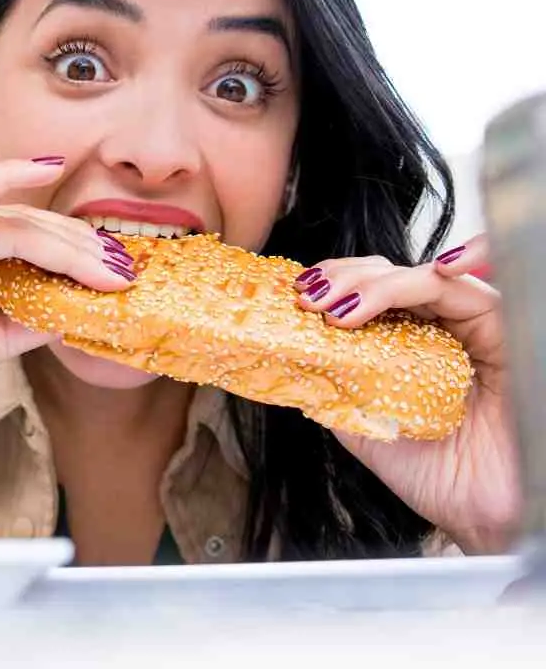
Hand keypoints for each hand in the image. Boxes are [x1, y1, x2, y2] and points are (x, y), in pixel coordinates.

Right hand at [0, 158, 135, 447]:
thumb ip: (28, 316)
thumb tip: (78, 305)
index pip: (20, 235)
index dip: (71, 250)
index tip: (117, 271)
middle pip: (22, 224)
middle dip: (78, 246)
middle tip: (125, 267)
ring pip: (9, 220)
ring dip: (63, 240)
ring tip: (105, 264)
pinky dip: (3, 178)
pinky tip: (45, 168)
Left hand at [294, 234, 521, 553]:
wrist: (476, 516)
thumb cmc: (431, 473)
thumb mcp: (362, 423)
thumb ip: (332, 386)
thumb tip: (285, 356)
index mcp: (404, 343)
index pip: (370, 290)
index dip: (335, 284)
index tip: (298, 296)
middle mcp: (440, 330)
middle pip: (394, 275)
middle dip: (348, 277)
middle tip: (312, 297)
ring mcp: (473, 331)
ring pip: (428, 279)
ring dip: (381, 284)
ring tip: (341, 308)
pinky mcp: (504, 338)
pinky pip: (479, 295)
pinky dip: (448, 278)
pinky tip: (427, 275)